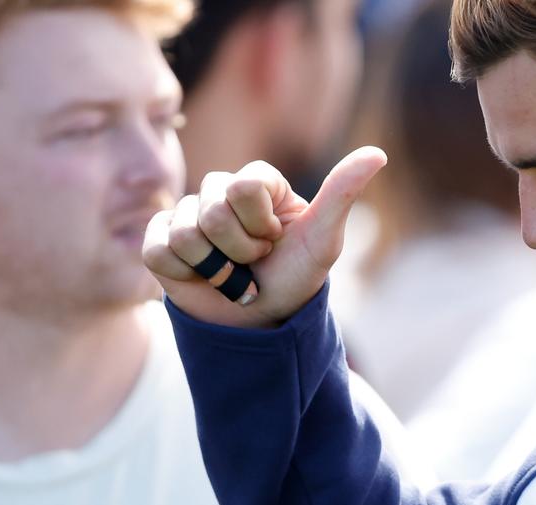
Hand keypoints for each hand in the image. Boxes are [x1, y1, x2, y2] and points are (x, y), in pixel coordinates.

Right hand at [144, 146, 386, 327]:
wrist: (263, 321)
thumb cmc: (296, 276)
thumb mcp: (324, 240)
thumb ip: (342, 194)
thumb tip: (377, 153)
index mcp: (258, 183)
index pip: (243, 185)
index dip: (260, 223)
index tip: (275, 239)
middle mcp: (219, 192)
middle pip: (212, 211)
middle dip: (240, 251)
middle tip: (255, 262)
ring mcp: (187, 214)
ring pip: (184, 233)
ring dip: (216, 268)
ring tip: (233, 274)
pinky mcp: (160, 240)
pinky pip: (158, 250)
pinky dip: (186, 274)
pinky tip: (204, 278)